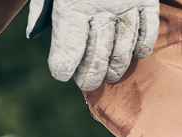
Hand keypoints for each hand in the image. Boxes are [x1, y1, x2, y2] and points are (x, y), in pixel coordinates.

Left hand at [27, 0, 159, 90]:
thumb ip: (43, 7)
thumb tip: (34, 36)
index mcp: (72, 5)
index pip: (68, 50)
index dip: (64, 67)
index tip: (62, 73)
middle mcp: (100, 8)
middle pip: (96, 56)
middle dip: (90, 75)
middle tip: (86, 82)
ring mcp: (126, 5)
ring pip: (123, 48)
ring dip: (115, 66)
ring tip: (109, 74)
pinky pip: (147, 30)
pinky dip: (141, 46)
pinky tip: (133, 54)